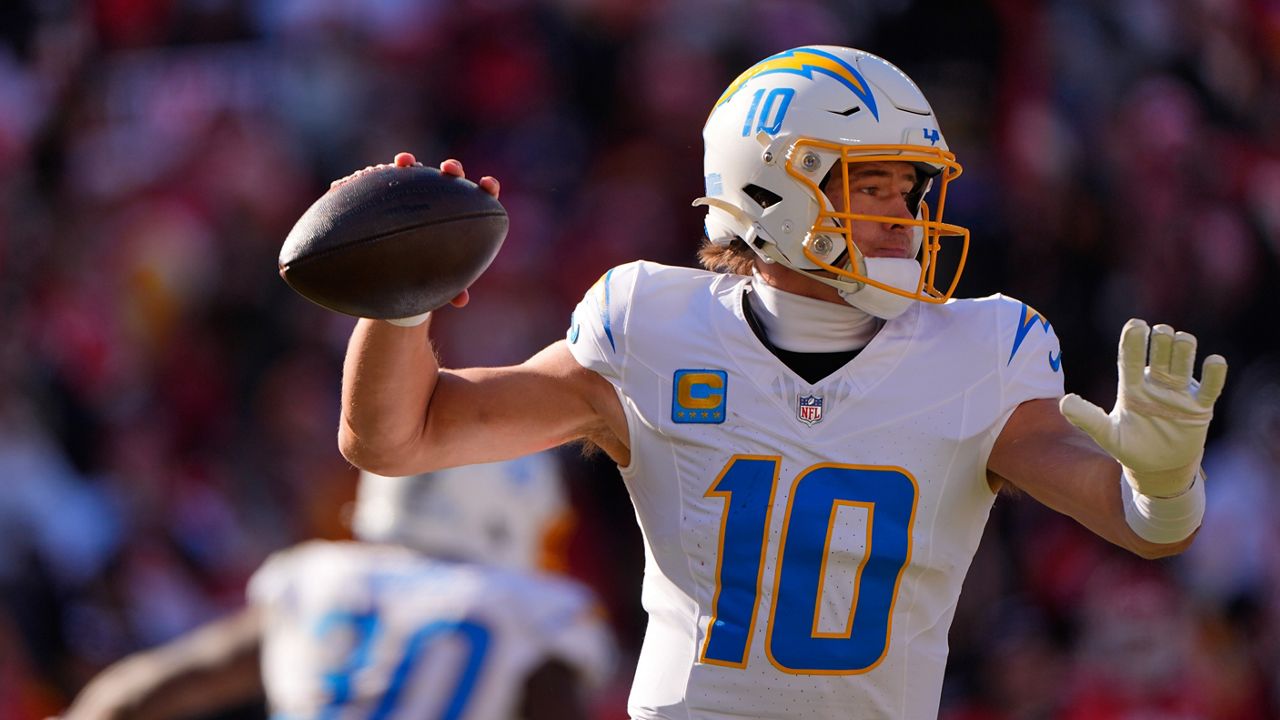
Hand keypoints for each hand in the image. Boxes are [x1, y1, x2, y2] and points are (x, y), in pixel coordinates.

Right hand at [352, 153, 499, 325]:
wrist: (397, 267)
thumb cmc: (428, 272)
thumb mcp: (440, 280)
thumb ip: (453, 287)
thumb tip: (462, 301)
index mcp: (460, 214)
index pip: (479, 197)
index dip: (487, 188)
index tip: (489, 184)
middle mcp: (438, 198)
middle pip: (450, 177)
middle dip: (452, 169)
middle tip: (449, 169)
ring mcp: (412, 191)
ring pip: (414, 172)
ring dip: (409, 163)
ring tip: (403, 162)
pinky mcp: (386, 192)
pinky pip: (378, 182)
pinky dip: (368, 179)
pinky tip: (355, 182)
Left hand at [1060, 319, 1227, 496]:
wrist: (1157, 468)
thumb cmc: (1129, 447)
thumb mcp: (1106, 435)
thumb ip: (1087, 418)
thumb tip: (1064, 402)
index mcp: (1131, 386)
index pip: (1130, 358)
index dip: (1133, 341)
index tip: (1136, 324)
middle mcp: (1155, 383)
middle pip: (1160, 351)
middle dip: (1161, 338)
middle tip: (1161, 334)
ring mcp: (1178, 393)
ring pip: (1183, 360)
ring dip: (1183, 347)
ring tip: (1181, 341)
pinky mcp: (1200, 407)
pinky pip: (1210, 386)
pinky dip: (1214, 373)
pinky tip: (1213, 361)